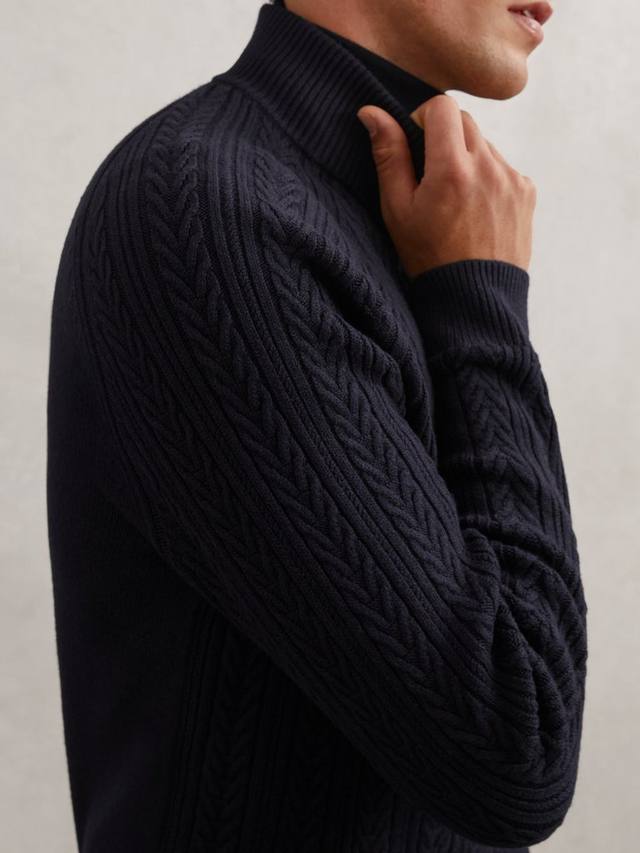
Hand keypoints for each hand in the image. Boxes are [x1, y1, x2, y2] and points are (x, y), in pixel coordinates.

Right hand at [356, 95, 535, 277]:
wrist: (473, 298)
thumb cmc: (428, 257)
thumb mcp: (397, 210)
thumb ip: (389, 156)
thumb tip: (371, 112)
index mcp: (451, 169)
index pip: (442, 107)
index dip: (424, 116)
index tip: (417, 140)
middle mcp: (488, 167)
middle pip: (465, 121)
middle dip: (445, 136)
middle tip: (431, 173)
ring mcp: (512, 179)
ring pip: (485, 146)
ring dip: (467, 159)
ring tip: (455, 201)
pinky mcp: (527, 193)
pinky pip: (504, 168)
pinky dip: (488, 178)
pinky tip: (476, 211)